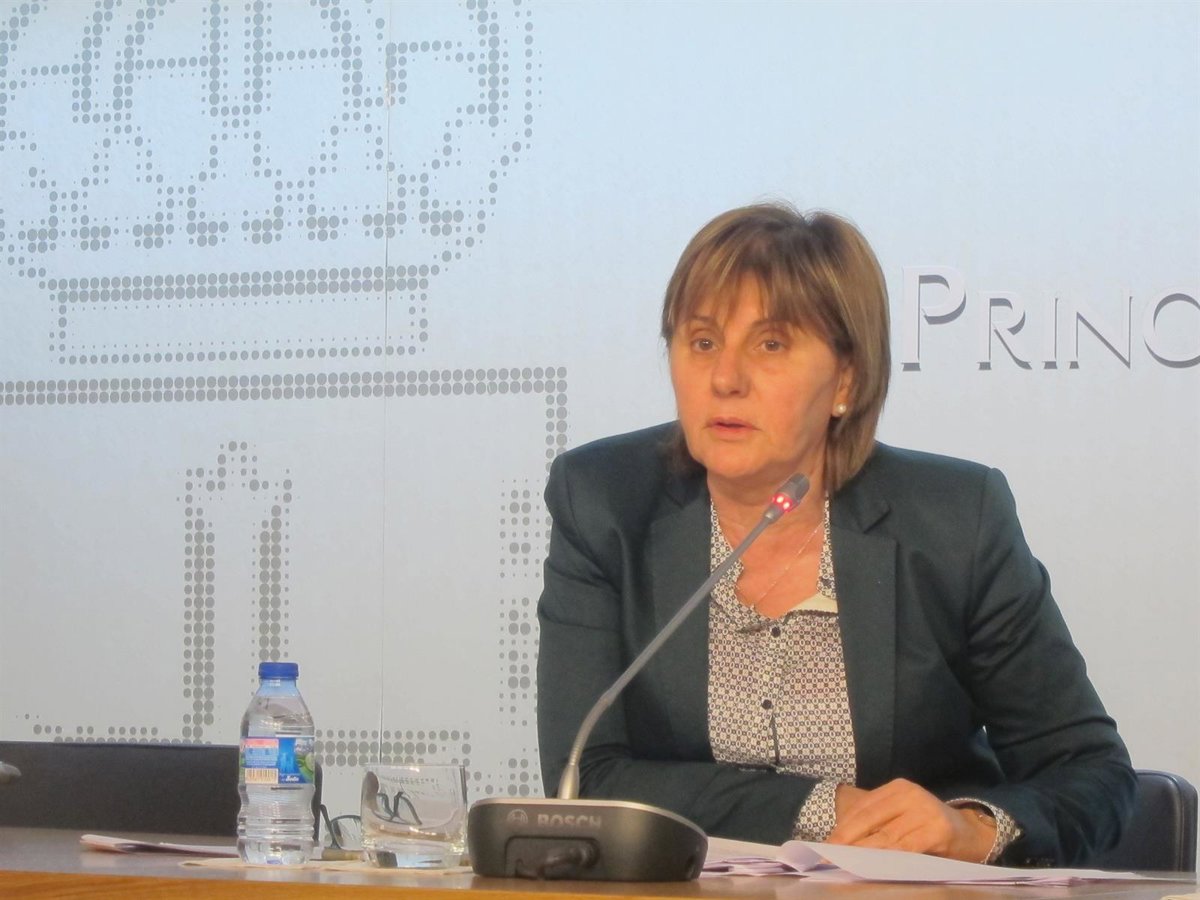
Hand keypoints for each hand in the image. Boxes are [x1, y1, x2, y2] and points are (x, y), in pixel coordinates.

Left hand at [828, 779, 996, 861]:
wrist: (971, 833)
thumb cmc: (929, 827)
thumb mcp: (902, 816)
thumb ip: (878, 823)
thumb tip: (841, 840)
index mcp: (897, 788)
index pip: (863, 808)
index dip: (842, 827)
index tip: (825, 844)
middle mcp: (910, 794)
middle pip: (870, 819)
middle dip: (847, 840)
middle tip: (829, 856)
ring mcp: (924, 811)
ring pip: (886, 836)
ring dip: (863, 852)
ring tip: (845, 863)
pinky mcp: (937, 831)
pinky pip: (906, 848)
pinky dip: (888, 858)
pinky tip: (874, 866)